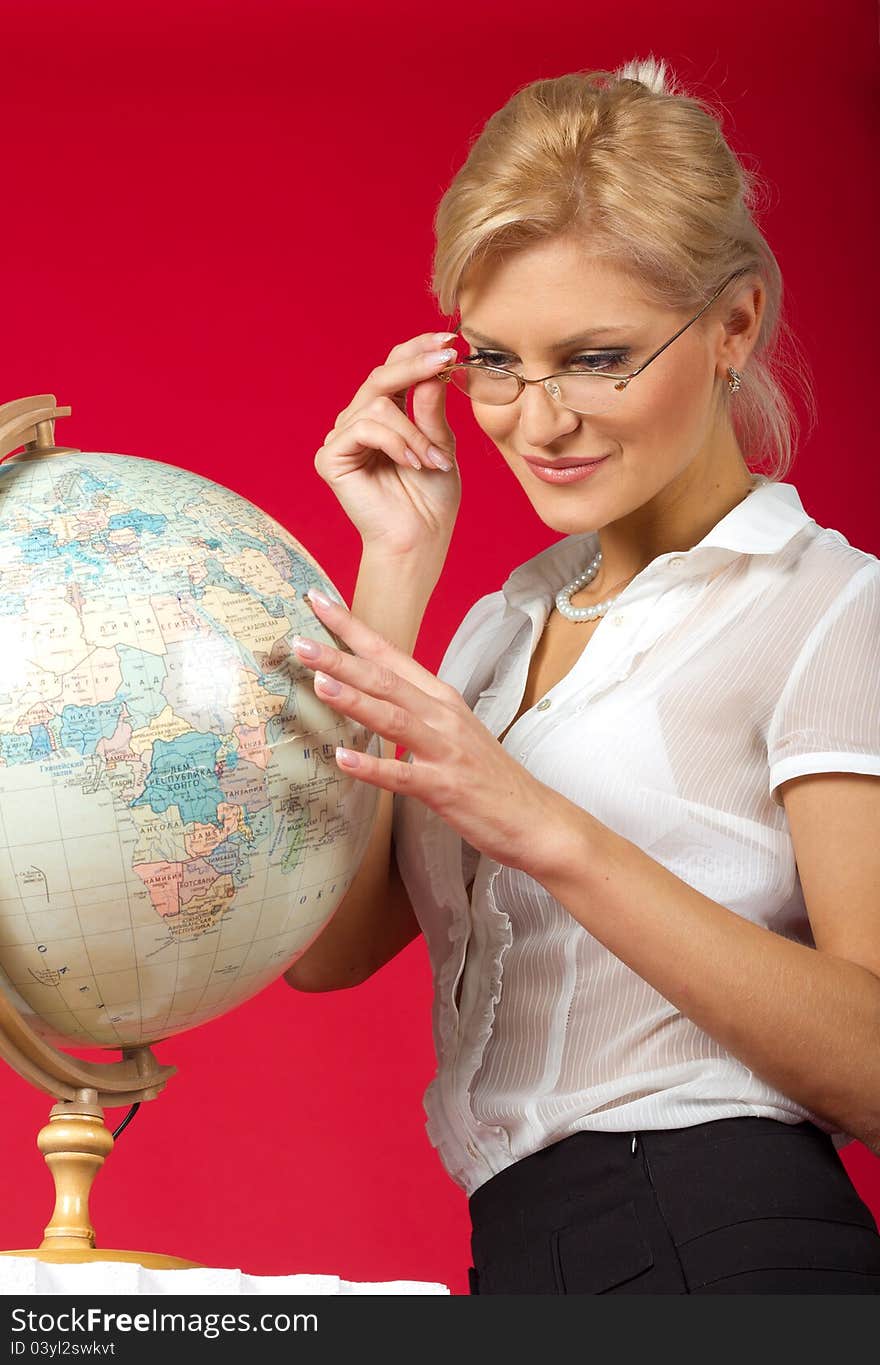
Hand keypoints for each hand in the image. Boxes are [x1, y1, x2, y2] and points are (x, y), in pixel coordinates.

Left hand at [294, 589, 563, 874]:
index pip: (390, 654)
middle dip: (341, 658)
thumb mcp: (451, 731)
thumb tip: (369, 698)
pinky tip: (344, 760)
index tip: (319, 601)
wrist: (533, 815)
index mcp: (440, 698)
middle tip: (301, 642)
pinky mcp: (445, 788)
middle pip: (385, 679)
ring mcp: (444, 751)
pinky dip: (373, 767)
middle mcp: (442, 716)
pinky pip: (402, 776)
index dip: (353, 628)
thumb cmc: (486, 775)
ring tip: (319, 684)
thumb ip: (412, 711)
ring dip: (355, 700)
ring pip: (393, 718)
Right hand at [315, 330, 462, 558]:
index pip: (394, 369)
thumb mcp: (441, 444)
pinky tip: (412, 464)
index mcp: (386, 415)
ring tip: (432, 460)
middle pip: (380, 376)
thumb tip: (432, 369)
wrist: (419, 539)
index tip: (448, 342)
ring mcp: (343, 438)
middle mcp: (359, 421)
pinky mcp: (332, 457)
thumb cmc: (431, 498)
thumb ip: (432, 408)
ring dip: (414, 431)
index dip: (417, 350)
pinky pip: (365, 428)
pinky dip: (396, 443)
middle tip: (445, 360)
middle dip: (416, 366)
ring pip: (378, 405)